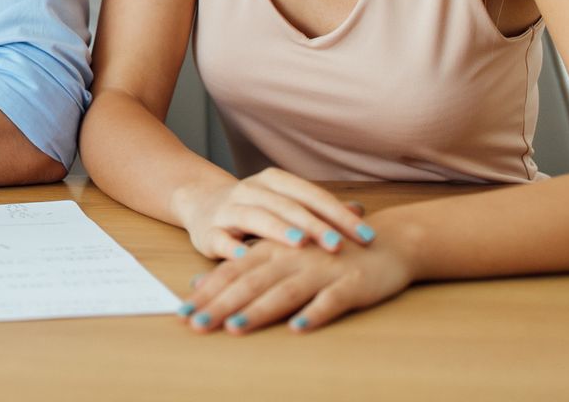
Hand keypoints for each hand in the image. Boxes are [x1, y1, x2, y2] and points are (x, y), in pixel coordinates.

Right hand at [176, 167, 374, 258]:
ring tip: (300, 244)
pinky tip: (247, 258)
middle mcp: (251, 190)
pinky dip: (232, 248)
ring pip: (254, 216)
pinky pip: (221, 239)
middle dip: (314, 225)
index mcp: (274, 182)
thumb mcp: (286, 203)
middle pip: (287, 206)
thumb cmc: (256, 208)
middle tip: (339, 245)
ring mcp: (228, 209)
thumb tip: (361, 212)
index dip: (339, 214)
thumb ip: (320, 210)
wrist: (200, 201)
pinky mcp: (208, 231)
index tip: (367, 237)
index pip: (312, 195)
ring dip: (277, 230)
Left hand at [178, 230, 416, 333]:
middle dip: (220, 305)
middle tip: (195, 325)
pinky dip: (314, 313)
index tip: (182, 313)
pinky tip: (298, 327)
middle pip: (250, 282)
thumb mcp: (278, 253)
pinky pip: (331, 300)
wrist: (386, 242)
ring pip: (284, 291)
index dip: (206, 292)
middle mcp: (292, 257)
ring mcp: (322, 270)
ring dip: (259, 311)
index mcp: (272, 249)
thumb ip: (242, 267)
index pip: (231, 271)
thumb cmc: (324, 252)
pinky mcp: (352, 284)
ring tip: (234, 328)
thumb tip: (198, 283)